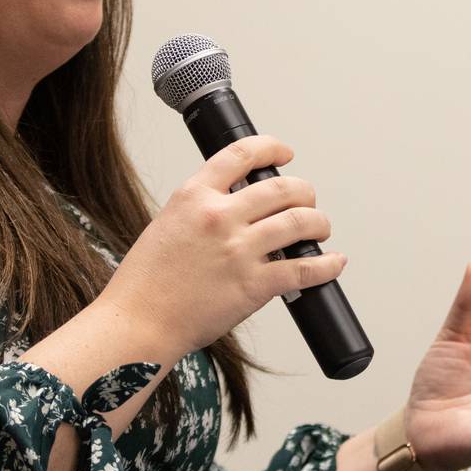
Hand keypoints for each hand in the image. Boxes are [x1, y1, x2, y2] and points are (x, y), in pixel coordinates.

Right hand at [99, 135, 346, 360]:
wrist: (137, 322)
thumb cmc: (145, 283)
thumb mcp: (166, 225)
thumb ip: (200, 210)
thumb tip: (235, 207)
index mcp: (193, 196)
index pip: (242, 154)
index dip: (271, 148)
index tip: (284, 153)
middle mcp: (219, 217)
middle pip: (281, 188)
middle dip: (304, 191)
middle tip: (307, 200)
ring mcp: (239, 250)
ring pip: (300, 222)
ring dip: (318, 223)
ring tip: (319, 229)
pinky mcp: (253, 285)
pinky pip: (304, 269)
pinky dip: (326, 265)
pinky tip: (333, 262)